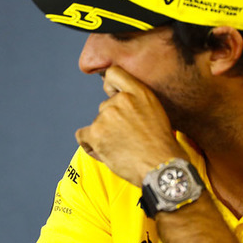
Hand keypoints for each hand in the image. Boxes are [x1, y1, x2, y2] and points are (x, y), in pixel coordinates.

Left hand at [75, 66, 186, 184]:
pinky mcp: (96, 133)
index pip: (113, 74)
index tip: (113, 96)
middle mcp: (121, 100)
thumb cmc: (161, 146)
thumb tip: (118, 101)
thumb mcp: (156, 112)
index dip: (110, 86)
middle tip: (126, 139)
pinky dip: (89, 145)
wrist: (161, 168)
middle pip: (105, 107)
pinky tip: (103, 152)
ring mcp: (107, 116)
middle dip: (111, 122)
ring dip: (103, 136)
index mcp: (139, 92)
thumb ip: (136, 102)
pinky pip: (82, 136)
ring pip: (97, 124)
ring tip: (122, 149)